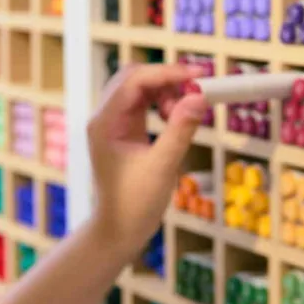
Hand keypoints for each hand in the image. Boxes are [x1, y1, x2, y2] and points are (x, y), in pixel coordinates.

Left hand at [87, 62, 207, 258]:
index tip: (198, 76)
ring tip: (182, 114)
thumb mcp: (162, 167)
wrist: (119, 230)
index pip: (134, 80)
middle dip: (166, 79)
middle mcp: (105, 118)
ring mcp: (113, 124)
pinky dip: (162, 104)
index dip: (167, 73)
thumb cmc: (134, 204)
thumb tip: (198, 98)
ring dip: (165, 92)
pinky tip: (175, 119)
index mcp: (105, 123)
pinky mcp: (124, 131)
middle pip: (134, 78)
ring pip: (139, 89)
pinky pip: (143, 104)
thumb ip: (180, 130)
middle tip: (196, 90)